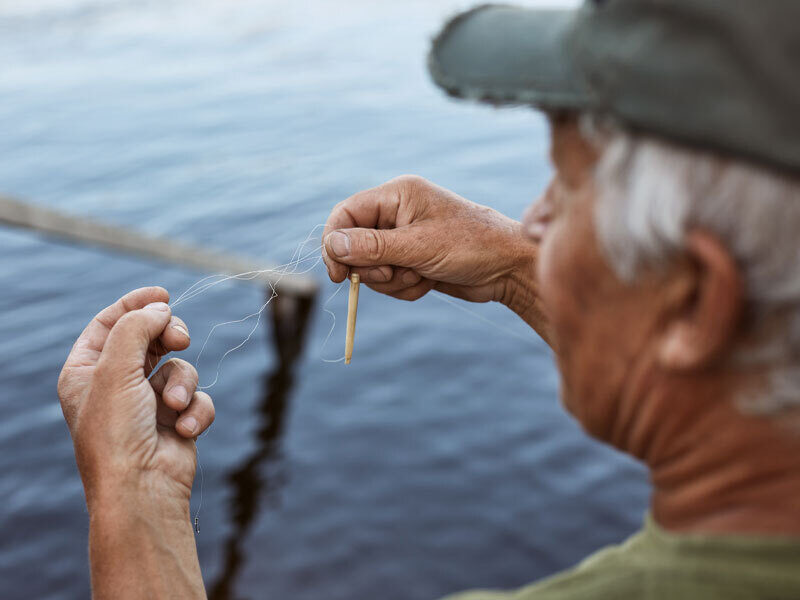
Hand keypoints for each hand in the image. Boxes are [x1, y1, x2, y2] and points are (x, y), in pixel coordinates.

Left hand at [58, 286, 214, 506]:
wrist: (141, 488)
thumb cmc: (116, 432)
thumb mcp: (115, 369)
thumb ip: (136, 329)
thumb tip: (161, 308)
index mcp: (87, 371)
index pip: (111, 323)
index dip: (137, 305)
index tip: (164, 294)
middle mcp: (116, 384)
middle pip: (151, 339)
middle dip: (170, 338)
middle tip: (179, 339)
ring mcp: (148, 403)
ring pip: (180, 368)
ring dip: (182, 384)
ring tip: (173, 406)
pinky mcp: (176, 420)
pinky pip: (197, 398)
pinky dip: (195, 410)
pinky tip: (184, 428)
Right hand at [322, 175, 547, 338]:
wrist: (508, 268)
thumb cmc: (471, 246)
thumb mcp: (419, 246)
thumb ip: (373, 247)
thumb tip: (333, 245)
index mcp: (397, 195)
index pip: (346, 214)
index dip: (336, 242)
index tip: (339, 274)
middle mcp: (397, 213)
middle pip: (355, 246)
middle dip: (374, 268)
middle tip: (397, 272)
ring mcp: (404, 238)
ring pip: (372, 268)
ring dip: (393, 281)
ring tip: (421, 276)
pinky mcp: (412, 260)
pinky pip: (390, 280)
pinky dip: (405, 288)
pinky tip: (429, 282)